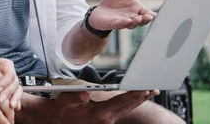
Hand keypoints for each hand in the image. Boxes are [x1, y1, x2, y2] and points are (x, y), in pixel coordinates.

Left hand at [0, 54, 21, 110]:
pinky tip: (14, 109)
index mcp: (6, 64)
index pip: (10, 74)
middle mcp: (10, 73)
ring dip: (15, 99)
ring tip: (10, 107)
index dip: (5, 83)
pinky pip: (16, 96)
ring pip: (18, 90)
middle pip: (15, 83)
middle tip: (0, 100)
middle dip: (9, 93)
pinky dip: (17, 102)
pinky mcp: (9, 90)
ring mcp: (11, 82)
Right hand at [18, 90, 157, 123]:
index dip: (134, 94)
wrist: (55, 120)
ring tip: (148, 92)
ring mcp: (106, 121)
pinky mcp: (105, 120)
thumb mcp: (64, 101)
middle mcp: (106, 119)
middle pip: (128, 106)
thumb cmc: (60, 109)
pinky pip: (121, 111)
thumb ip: (74, 97)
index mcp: (98, 114)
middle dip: (141, 97)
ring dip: (137, 101)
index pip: (121, 102)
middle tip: (154, 89)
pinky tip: (134, 99)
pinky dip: (129, 104)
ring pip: (126, 109)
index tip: (145, 89)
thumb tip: (86, 96)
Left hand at [90, 0, 156, 30]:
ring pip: (132, 24)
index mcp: (138, 10)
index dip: (152, 15)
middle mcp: (133, 17)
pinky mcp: (113, 24)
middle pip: (142, 21)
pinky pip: (119, 25)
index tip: (155, 15)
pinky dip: (123, 23)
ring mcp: (123, 22)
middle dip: (145, 19)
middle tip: (148, 17)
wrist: (100, 9)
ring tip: (138, 19)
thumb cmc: (115, 1)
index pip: (148, 13)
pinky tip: (126, 20)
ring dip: (136, 22)